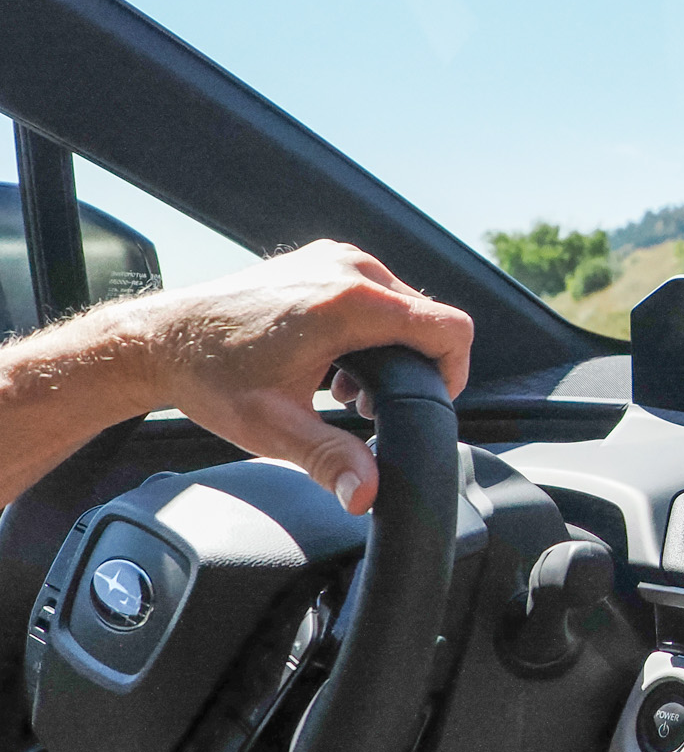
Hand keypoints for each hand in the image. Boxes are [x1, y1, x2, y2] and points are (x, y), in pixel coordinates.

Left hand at [143, 241, 473, 513]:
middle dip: (413, 367)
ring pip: (403, 305)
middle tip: (366, 405)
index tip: (428, 401)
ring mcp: (336, 257)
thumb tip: (367, 495)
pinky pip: (376, 290)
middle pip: (428, 319)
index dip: (455, 372)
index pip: (450, 328)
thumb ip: (333, 460)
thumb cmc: (212, 378)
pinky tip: (334, 360)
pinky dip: (370, 327)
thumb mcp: (276, 429)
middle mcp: (350, 268)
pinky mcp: (323, 257)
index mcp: (351, 302)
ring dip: (391, 348)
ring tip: (344, 386)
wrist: (161, 340)